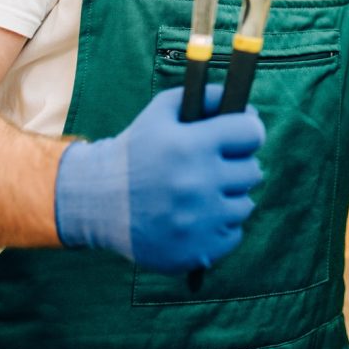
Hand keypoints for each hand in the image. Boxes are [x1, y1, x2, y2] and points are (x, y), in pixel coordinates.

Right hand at [54, 85, 264, 273]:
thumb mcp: (162, 111)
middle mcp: (197, 183)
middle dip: (237, 166)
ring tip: (203, 194)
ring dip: (229, 198)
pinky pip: (234, 234)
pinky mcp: (196, 251)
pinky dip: (220, 227)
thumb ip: (207, 97)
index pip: (252, 133)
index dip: (247, 133)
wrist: (96, 202)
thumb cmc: (136, 150)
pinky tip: (198, 218)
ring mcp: (198, 221)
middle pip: (253, 171)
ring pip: (245, 204)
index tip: (238, 138)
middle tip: (216, 167)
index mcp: (191, 146)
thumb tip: (251, 108)